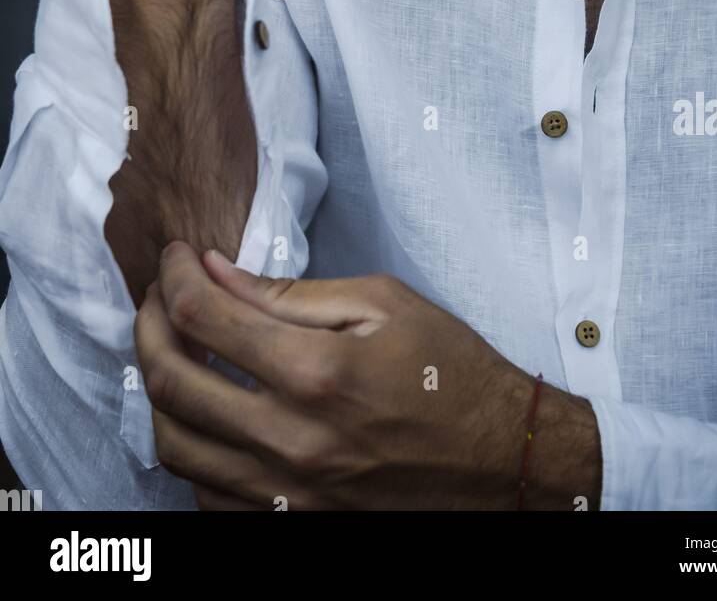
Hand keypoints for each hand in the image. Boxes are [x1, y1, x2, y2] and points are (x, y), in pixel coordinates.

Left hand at [135, 243, 600, 510]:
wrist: (503, 458)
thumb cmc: (451, 372)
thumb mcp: (385, 303)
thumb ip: (292, 294)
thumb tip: (219, 273)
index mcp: (316, 372)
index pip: (203, 316)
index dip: (175, 276)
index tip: (178, 257)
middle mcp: (291, 439)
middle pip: (171, 383)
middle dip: (148, 326)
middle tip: (159, 298)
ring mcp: (288, 494)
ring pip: (175, 448)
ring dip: (158, 391)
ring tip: (172, 352)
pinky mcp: (293, 525)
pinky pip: (206, 496)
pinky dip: (190, 450)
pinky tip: (207, 414)